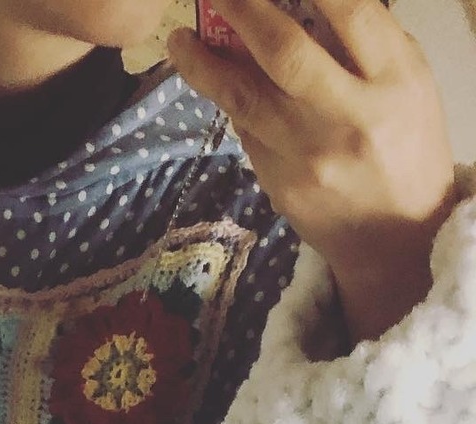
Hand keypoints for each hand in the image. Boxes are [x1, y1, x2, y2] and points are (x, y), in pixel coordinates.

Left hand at [168, 0, 460, 341]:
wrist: (397, 236)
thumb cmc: (406, 144)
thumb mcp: (408, 82)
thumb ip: (368, 40)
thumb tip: (309, 3)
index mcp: (393, 81)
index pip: (351, 13)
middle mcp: (348, 118)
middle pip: (286, 53)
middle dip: (245, 12)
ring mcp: (307, 155)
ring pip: (244, 98)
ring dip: (204, 65)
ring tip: (180, 41)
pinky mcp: (278, 183)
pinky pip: (246, 131)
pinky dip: (230, 101)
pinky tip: (218, 83)